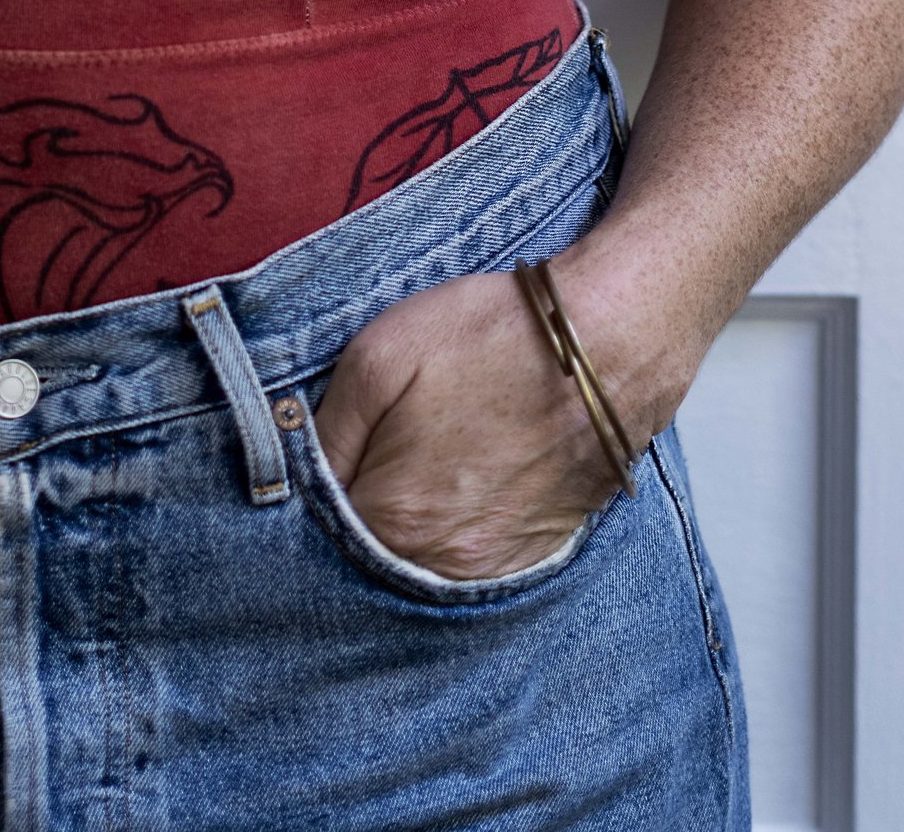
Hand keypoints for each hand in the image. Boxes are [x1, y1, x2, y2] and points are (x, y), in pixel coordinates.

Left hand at [314, 261, 624, 581]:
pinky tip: (464, 479)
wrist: (607, 344)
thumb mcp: (379, 353)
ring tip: (424, 458)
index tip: (330, 452)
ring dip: (409, 522)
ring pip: (420, 559)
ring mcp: (492, 564)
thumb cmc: (493, 338)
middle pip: (371, 550)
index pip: (322, 527)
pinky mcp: (533, 553)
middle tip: (377, 448)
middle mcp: (440, 559)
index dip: (318, 486)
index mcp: (392, 514)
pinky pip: (472, 560)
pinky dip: (457, 529)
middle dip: (362, 506)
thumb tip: (296, 466)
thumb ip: (327, 427)